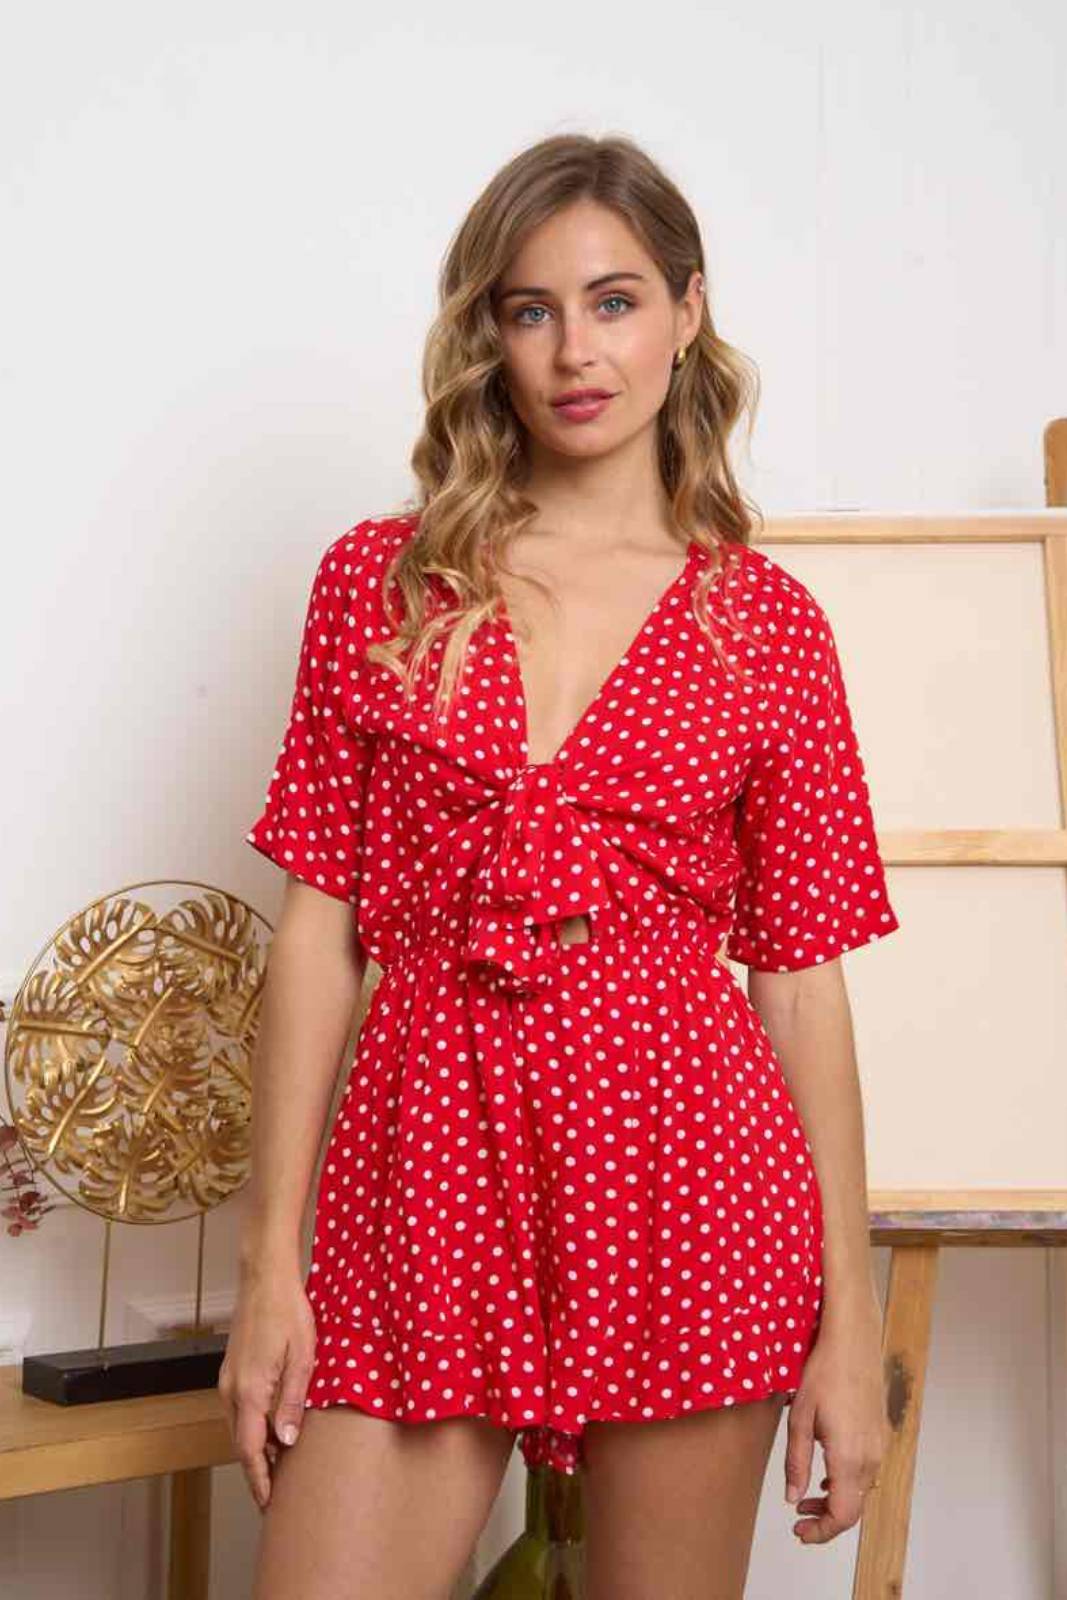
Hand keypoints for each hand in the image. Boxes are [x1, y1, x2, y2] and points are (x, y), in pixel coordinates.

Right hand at [217, 1261, 316, 1511]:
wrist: (264, 1278)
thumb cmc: (288, 1311)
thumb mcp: (302, 1356)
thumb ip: (293, 1401)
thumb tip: (288, 1440)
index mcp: (249, 1391)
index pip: (251, 1450)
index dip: (260, 1480)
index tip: (268, 1504)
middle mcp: (231, 1390)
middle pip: (241, 1444)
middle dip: (257, 1471)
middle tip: (276, 1495)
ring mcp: (227, 1379)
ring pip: (238, 1428)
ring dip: (255, 1450)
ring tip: (278, 1468)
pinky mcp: (231, 1370)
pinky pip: (238, 1410)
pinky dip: (251, 1428)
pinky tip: (270, 1430)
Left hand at [783, 1306, 887, 1543]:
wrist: (853, 1340)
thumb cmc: (823, 1372)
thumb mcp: (799, 1418)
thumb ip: (797, 1462)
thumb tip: (792, 1497)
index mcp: (849, 1457)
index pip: (842, 1515)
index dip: (821, 1532)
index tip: (800, 1533)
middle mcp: (871, 1457)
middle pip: (853, 1508)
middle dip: (825, 1518)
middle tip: (798, 1516)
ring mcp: (880, 1445)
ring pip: (861, 1491)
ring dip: (835, 1500)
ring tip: (806, 1494)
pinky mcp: (880, 1434)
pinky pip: (866, 1471)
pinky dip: (847, 1482)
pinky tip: (827, 1472)